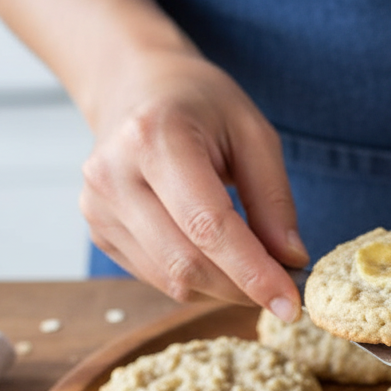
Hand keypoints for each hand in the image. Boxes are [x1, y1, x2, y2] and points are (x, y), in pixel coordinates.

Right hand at [80, 49, 307, 319]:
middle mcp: (114, 175)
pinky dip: (198, 278)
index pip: (208, 226)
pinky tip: (216, 253)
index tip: (291, 303)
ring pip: (172, 279)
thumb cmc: (201, 105)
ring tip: (254, 265)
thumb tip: (291, 260)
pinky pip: (158, 277)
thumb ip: (274, 199)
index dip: (253, 272)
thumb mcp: (253, 134)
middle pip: (187, 262)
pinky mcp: (99, 230)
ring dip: (223, 287)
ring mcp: (98, 207)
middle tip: (285, 289)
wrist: (135, 87)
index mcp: (154, 139)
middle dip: (243, 287)